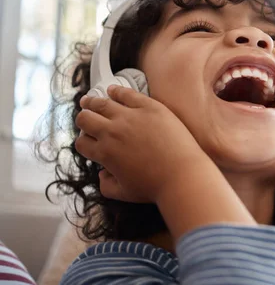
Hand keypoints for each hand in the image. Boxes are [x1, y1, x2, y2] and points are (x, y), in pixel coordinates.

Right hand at [75, 85, 207, 202]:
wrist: (182, 175)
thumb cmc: (155, 187)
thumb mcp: (124, 194)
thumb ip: (106, 186)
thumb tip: (101, 175)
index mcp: (105, 153)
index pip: (82, 143)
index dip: (83, 142)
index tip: (89, 140)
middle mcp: (112, 132)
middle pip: (85, 119)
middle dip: (83, 119)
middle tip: (86, 118)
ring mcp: (130, 116)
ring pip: (102, 103)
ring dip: (92, 102)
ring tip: (90, 100)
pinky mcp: (149, 107)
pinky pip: (127, 94)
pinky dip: (117, 91)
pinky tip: (113, 90)